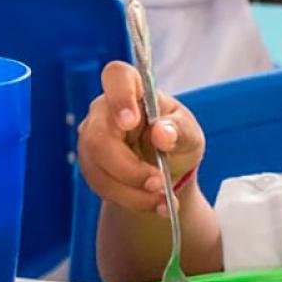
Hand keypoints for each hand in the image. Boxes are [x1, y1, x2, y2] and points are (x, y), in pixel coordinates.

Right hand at [78, 61, 205, 216]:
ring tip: (162, 199)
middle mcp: (106, 109)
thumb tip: (161, 133)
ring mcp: (93, 137)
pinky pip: (101, 185)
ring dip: (132, 190)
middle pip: (99, 135)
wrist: (168, 169)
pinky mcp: (91, 164)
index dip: (119, 97)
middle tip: (159, 184)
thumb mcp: (190, 134)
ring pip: (97, 166)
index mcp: (134, 89)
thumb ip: (179, 130)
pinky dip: (130, 200)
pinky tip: (154, 205)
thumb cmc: (177, 138)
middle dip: (130, 168)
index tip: (130, 122)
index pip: (116, 76)